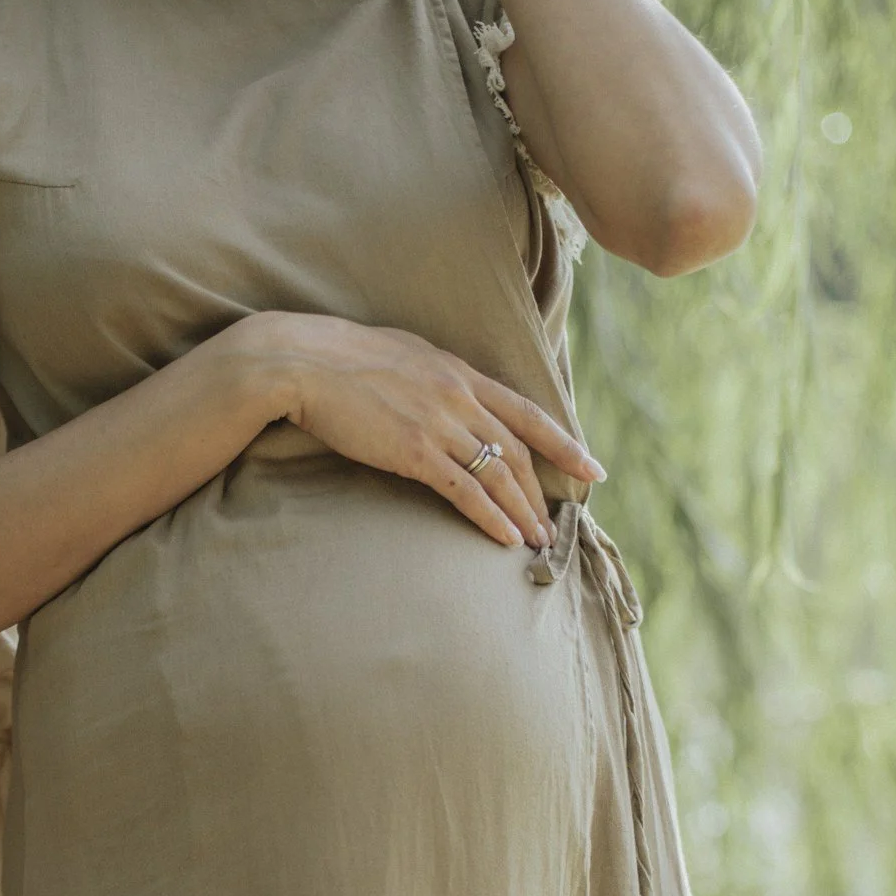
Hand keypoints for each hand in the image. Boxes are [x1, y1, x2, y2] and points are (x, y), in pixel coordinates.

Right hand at [230, 311, 603, 550]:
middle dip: (541, 491)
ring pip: (499, 475)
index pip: (527, 411)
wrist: (305, 362)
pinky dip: (491, 517)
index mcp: (460, 373)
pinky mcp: (415, 452)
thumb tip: (445, 393)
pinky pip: (466, 491)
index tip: (590, 466)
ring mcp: (440, 424)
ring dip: (522, 512)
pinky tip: (505, 538)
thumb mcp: (404, 355)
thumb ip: (434, 377)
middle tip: (555, 523)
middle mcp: (460, 397)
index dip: (563, 442)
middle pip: (517, 451)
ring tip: (536, 540)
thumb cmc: (342, 359)